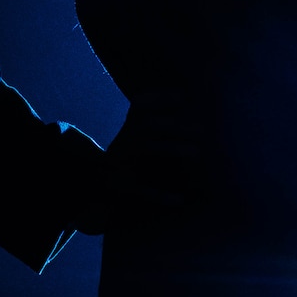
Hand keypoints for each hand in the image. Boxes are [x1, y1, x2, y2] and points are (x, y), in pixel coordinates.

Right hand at [69, 90, 212, 234]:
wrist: (94, 190)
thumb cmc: (123, 162)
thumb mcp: (132, 138)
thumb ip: (149, 121)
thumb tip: (182, 98)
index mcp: (126, 132)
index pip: (139, 108)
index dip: (159, 99)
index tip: (182, 95)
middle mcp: (122, 144)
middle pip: (150, 126)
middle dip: (176, 126)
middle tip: (203, 129)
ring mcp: (120, 165)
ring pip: (148, 149)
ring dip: (173, 148)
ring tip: (197, 152)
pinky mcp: (121, 190)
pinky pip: (141, 191)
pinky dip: (159, 196)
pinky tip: (179, 200)